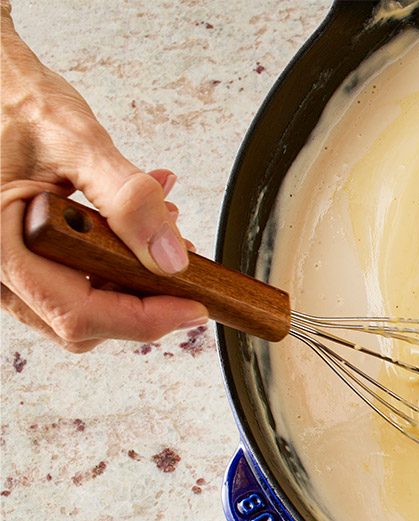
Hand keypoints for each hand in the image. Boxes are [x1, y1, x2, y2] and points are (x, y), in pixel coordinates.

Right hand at [1, 2, 206, 351]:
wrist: (2, 93)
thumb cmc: (22, 108)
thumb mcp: (82, 146)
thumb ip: (130, 200)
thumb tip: (171, 259)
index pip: (80, 314)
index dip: (145, 318)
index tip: (194, 305)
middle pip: (86, 323)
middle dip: (146, 294)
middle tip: (184, 256)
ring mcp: (14, 271)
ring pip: (89, 308)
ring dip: (138, 275)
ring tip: (163, 222)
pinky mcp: (32, 264)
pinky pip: (83, 284)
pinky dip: (122, 261)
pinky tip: (140, 223)